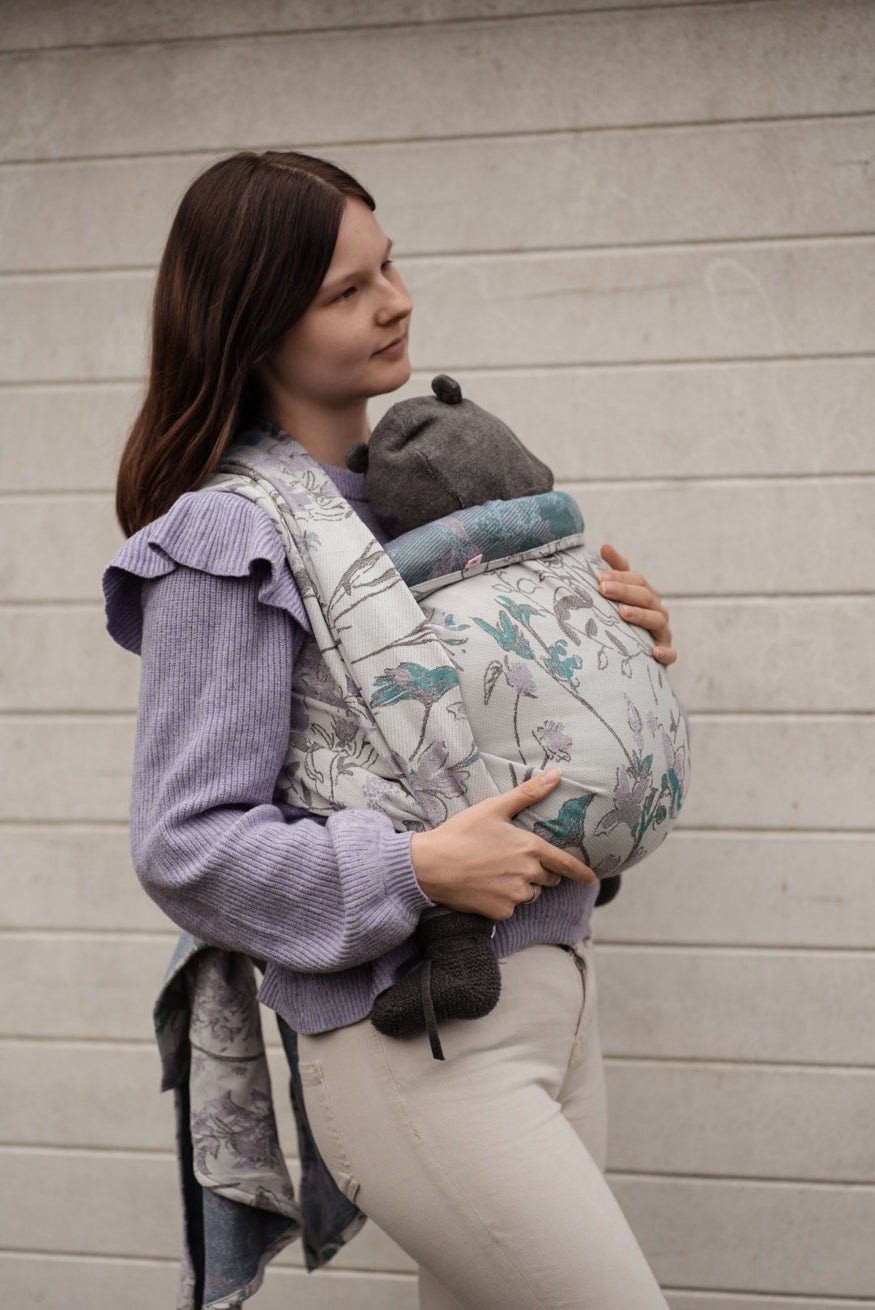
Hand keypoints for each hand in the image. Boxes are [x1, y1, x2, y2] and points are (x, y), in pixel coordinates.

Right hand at [409, 769, 596, 919]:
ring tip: (494, 872)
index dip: (580, 872)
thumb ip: (529, 793)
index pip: (566, 864)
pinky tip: (485, 886)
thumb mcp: (494, 808)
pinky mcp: (501, 912)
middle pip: (547, 879)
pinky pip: (511, 907)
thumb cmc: (461, 833)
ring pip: (530, 894)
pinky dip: (503, 899)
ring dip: (522, 886)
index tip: (591, 878)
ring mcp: (515, 896)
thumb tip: (557, 774)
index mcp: (531, 848)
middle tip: (510, 859)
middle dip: (537, 871)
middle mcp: (528, 874)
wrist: (430, 865)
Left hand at [598, 543, 676, 664]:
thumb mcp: (621, 596)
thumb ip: (617, 572)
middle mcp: (657, 611)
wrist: (639, 656)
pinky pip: (670, 654)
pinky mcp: (666, 654)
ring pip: (657, 621)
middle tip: (603, 588)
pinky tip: (654, 652)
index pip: (637, 580)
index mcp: (647, 595)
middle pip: (645, 597)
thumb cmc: (627, 621)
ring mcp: (663, 633)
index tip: (600, 576)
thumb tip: (605, 546)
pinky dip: (665, 652)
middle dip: (624, 591)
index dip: (620, 577)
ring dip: (641, 615)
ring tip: (623, 612)